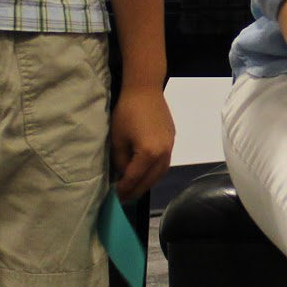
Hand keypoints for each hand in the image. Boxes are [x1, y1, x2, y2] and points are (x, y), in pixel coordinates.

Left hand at [109, 86, 173, 200]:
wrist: (145, 89)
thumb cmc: (127, 112)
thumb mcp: (117, 139)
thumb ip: (120, 161)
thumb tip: (122, 174)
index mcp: (149, 154)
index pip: (135, 178)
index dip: (123, 189)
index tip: (114, 197)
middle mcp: (163, 154)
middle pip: (150, 180)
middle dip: (136, 190)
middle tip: (123, 197)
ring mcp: (170, 147)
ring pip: (160, 173)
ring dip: (147, 183)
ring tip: (134, 187)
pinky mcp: (172, 140)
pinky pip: (164, 163)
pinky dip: (154, 172)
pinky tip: (145, 172)